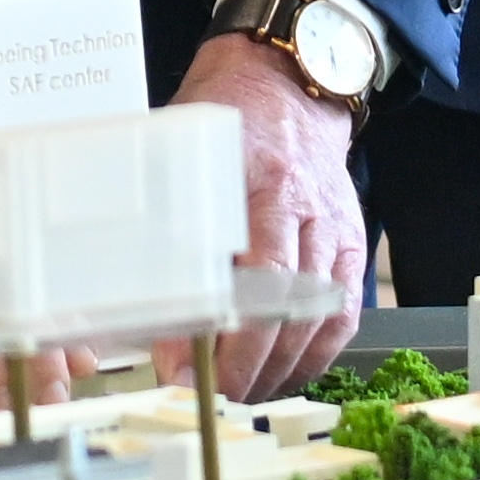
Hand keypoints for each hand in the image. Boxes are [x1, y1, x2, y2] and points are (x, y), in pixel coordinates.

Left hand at [171, 30, 369, 400]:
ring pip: (320, 318)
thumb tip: (129, 296)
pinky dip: (316, 352)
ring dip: (281, 369)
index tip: (183, 370)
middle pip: (287, 307)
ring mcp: (333, 225)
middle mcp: (303, 205)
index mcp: (257, 178)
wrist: (290, 81)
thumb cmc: (226, 116)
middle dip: (248, 368)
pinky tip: (283, 372)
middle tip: (209, 398)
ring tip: (243, 396)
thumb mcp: (184, 153)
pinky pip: (344, 311)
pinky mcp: (350, 240)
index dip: (220, 332)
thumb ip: (164, 217)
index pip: (252, 272)